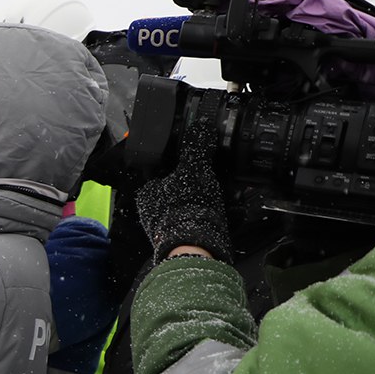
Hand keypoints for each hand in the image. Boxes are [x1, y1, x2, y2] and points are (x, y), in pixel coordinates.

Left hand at [136, 114, 230, 261]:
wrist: (199, 247)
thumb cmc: (189, 207)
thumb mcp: (195, 168)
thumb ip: (197, 146)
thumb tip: (200, 126)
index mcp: (148, 192)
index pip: (162, 168)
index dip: (181, 160)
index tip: (199, 157)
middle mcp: (153, 210)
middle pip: (179, 186)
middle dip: (199, 180)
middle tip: (216, 174)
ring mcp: (168, 224)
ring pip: (191, 202)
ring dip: (208, 196)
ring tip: (225, 191)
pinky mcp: (185, 237)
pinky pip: (200, 217)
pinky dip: (213, 212)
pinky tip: (227, 208)